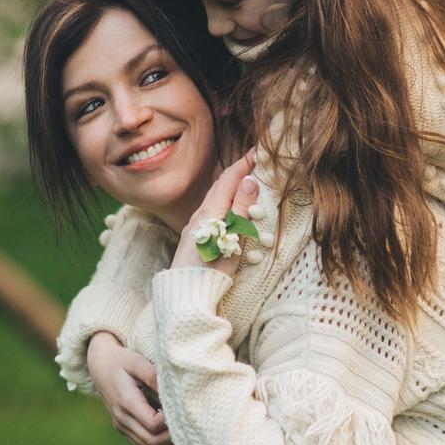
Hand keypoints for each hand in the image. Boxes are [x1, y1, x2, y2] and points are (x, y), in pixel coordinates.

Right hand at [86, 331, 178, 444]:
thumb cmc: (122, 360)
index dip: (169, 422)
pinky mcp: (124, 428)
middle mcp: (121, 419)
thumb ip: (153, 376)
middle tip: (191, 426)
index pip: (152, 424)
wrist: (100, 365)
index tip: (183, 410)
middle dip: (172, 438)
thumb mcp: (137, 361)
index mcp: (126, 402)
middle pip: (150, 442)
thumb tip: (172, 392)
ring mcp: (121, 426)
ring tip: (187, 438)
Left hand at [170, 152, 259, 272]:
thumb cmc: (212, 269)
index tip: (259, 151)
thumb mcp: (232, 238)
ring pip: (214, 197)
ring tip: (246, 181)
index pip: (229, 178)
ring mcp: (195, 225)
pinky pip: (211, 209)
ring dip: (231, 186)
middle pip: (220, 185)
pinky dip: (224, 200)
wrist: (185, 293)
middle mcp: (200, 214)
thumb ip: (240, 209)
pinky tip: (230, 206)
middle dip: (238, 171)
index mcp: (210, 211)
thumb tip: (249, 180)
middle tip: (256, 163)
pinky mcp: (195, 236)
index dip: (244, 163)